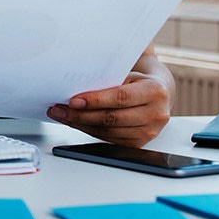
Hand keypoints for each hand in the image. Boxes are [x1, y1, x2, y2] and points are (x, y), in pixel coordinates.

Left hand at [47, 72, 170, 146]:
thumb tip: (75, 90)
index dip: (95, 100)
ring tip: (63, 115)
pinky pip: (109, 139)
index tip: (73, 100)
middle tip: (60, 109)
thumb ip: (108, 83)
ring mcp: (149, 132)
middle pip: (112, 118)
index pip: (120, 97)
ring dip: (81, 124)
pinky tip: (76, 123)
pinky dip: (90, 131)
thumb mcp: (128, 74)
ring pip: (108, 131)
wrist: (159, 94)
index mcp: (154, 92)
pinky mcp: (139, 143)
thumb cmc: (138, 81)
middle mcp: (155, 114)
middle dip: (81, 115)